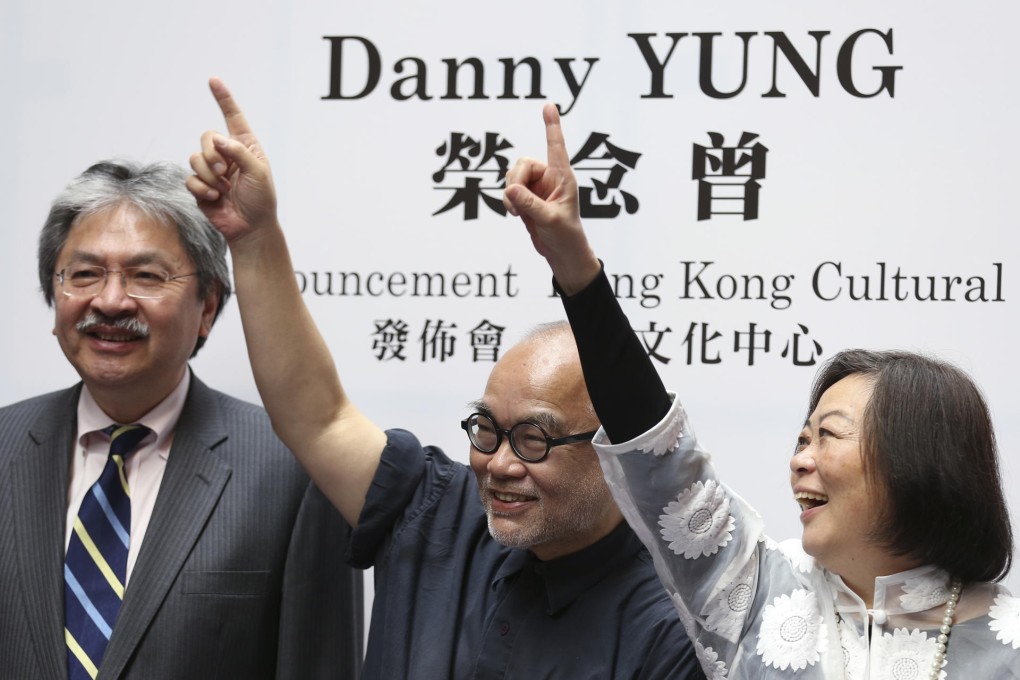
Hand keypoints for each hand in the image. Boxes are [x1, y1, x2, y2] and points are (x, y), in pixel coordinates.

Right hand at [186, 77, 277, 243]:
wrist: (251, 228)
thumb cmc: (261, 200)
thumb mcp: (258, 173)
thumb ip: (238, 152)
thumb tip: (217, 139)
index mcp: (245, 147)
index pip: (233, 118)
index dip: (223, 99)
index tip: (213, 80)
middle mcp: (227, 155)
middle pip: (206, 137)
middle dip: (212, 155)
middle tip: (224, 173)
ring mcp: (212, 171)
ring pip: (194, 158)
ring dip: (207, 174)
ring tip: (220, 188)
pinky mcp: (201, 186)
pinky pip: (190, 178)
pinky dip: (200, 188)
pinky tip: (213, 198)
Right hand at [503, 103, 599, 293]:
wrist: (561, 252)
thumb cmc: (565, 236)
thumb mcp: (550, 220)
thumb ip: (530, 204)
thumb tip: (510, 189)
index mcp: (563, 178)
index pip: (556, 147)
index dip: (552, 126)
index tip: (549, 105)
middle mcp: (549, 178)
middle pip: (522, 164)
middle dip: (514, 182)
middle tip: (515, 202)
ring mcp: (536, 187)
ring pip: (512, 176)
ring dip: (509, 193)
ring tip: (516, 213)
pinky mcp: (526, 197)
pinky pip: (509, 189)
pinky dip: (507, 201)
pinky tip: (515, 214)